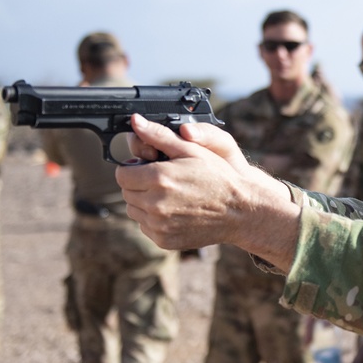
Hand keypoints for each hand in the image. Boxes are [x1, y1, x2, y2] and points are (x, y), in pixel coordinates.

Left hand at [116, 115, 297, 261]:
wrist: (239, 211)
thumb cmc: (218, 177)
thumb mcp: (192, 150)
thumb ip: (159, 136)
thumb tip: (136, 122)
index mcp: (159, 178)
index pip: (122, 173)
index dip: (134, 168)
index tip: (148, 167)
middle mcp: (155, 204)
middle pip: (126, 192)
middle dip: (138, 184)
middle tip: (163, 180)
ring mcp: (159, 225)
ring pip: (133, 210)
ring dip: (144, 202)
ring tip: (169, 195)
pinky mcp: (163, 240)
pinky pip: (146, 227)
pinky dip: (154, 219)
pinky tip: (174, 211)